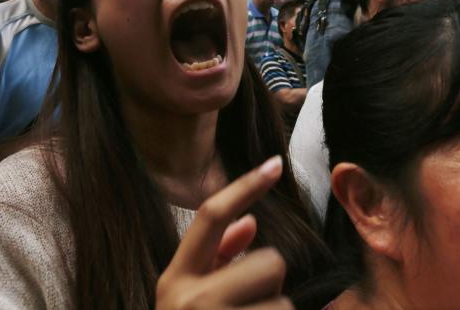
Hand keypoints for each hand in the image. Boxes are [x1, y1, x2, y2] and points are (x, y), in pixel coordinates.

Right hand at [155, 156, 290, 308]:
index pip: (211, 216)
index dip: (246, 187)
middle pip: (270, 261)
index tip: (275, 164)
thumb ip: (220, 257)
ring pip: (283, 299)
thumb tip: (250, 221)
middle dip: (271, 283)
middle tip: (250, 305)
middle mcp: (190, 299)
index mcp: (175, 279)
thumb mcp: (193, 297)